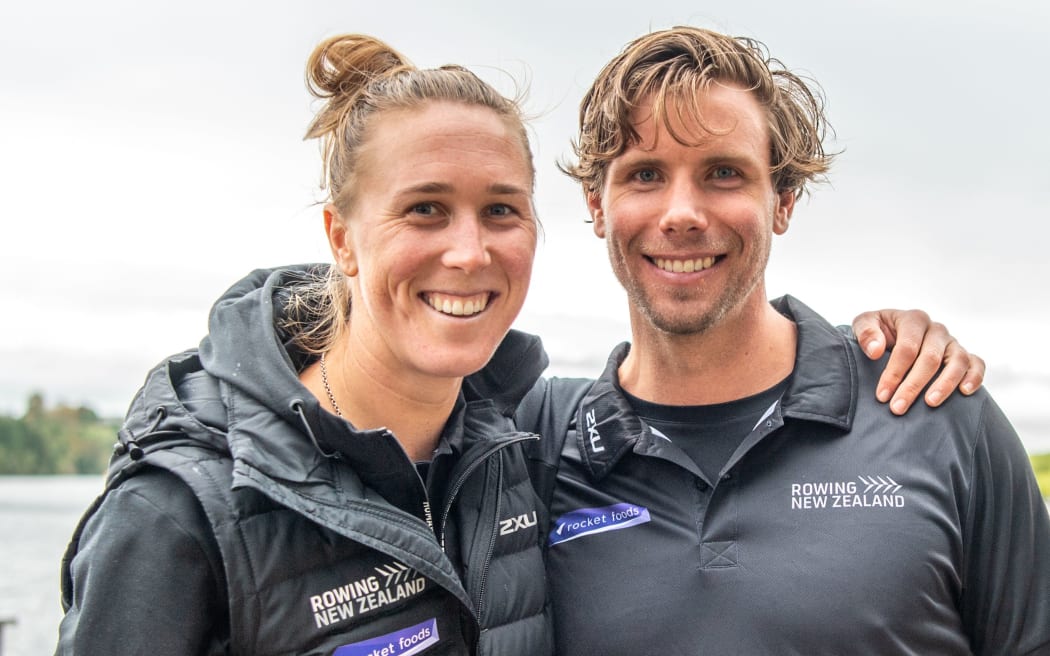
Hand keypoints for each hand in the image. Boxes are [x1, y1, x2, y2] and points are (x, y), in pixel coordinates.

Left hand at [852, 309, 984, 415]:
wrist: (893, 334)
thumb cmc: (878, 332)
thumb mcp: (864, 325)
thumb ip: (866, 333)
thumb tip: (876, 350)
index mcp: (913, 320)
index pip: (907, 347)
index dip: (894, 372)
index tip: (882, 395)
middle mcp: (936, 330)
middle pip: (930, 358)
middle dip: (913, 385)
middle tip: (898, 408)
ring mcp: (953, 343)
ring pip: (957, 361)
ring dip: (944, 384)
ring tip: (930, 403)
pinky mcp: (965, 355)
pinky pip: (977, 364)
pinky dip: (974, 377)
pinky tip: (964, 392)